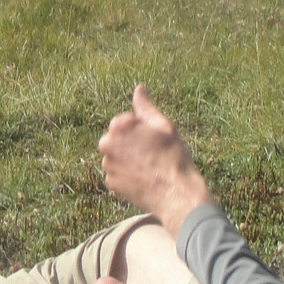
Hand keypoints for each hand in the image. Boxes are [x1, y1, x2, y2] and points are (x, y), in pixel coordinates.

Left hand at [97, 85, 212, 237]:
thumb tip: (139, 89)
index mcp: (119, 126)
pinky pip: (117, 173)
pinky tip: (143, 178)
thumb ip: (146, 107)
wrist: (176, 194)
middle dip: (130, 143)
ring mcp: (107, 165)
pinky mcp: (110, 183)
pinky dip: (127, 175)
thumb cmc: (173, 156)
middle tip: (152, 153)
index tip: (154, 139)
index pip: (124, 121)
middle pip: (117, 138)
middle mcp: (107, 145)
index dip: (141, 129)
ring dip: (127, 158)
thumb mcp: (164, 126)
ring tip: (149, 167)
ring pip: (117, 156)